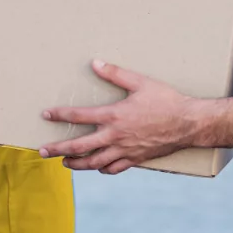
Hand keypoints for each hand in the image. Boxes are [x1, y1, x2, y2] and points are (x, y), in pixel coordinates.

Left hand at [39, 60, 200, 174]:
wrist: (189, 123)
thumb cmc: (165, 100)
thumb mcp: (140, 82)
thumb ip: (115, 74)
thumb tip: (94, 63)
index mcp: (114, 116)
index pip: (79, 116)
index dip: (60, 115)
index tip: (45, 115)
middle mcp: (115, 136)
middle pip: (80, 146)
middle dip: (59, 149)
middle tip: (42, 151)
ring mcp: (125, 150)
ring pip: (94, 162)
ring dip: (76, 164)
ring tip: (64, 163)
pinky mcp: (136, 159)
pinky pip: (114, 168)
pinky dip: (102, 169)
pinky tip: (97, 167)